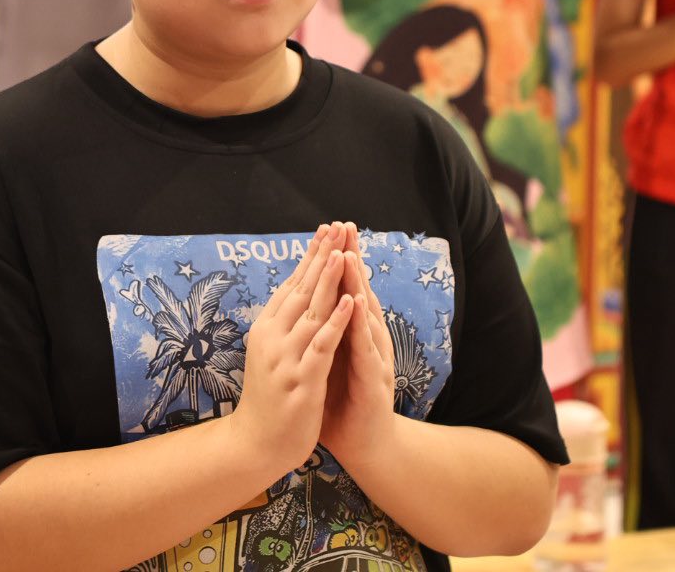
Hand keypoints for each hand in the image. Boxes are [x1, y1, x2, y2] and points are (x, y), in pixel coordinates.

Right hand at [228, 223, 355, 476]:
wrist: (256, 444)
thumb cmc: (268, 398)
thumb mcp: (271, 353)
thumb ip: (283, 324)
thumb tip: (296, 293)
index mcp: (266, 328)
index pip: (292, 284)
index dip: (311, 257)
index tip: (326, 230)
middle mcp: (272, 337)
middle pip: (301, 290)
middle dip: (322, 257)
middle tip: (337, 227)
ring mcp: (286, 358)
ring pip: (311, 311)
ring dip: (329, 281)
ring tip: (344, 253)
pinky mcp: (301, 379)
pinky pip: (322, 345)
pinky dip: (335, 321)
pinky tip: (348, 302)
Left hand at [319, 224, 398, 471]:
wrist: (365, 446)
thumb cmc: (343, 403)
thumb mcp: (325, 361)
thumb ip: (319, 333)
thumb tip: (299, 306)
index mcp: (350, 335)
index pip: (345, 290)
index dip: (337, 260)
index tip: (328, 230)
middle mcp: (366, 341)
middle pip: (358, 293)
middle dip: (351, 260)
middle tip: (345, 228)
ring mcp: (374, 359)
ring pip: (365, 316)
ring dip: (358, 286)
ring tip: (349, 257)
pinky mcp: (374, 381)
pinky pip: (366, 351)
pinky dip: (361, 329)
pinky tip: (358, 309)